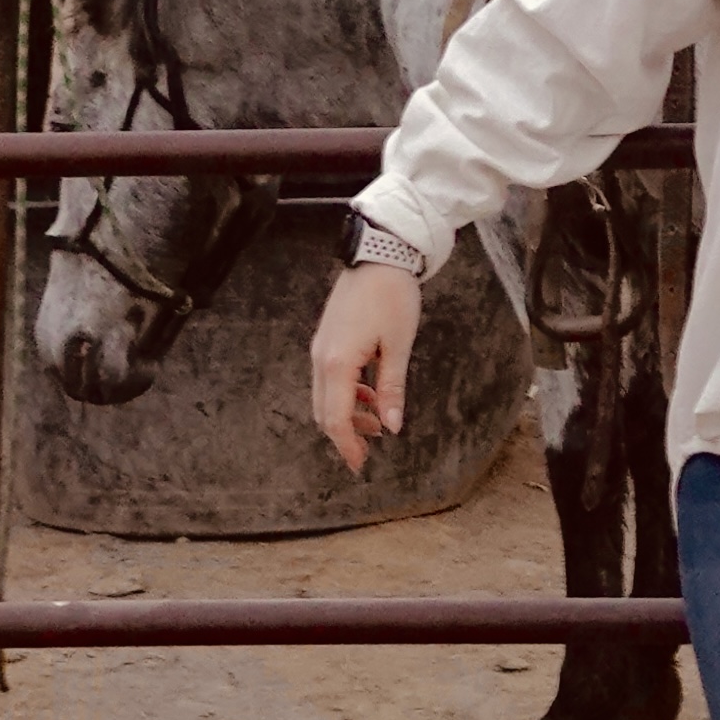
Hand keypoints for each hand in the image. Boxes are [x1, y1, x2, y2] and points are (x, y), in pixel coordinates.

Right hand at [311, 258, 423, 470]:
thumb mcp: (399, 346)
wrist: (378, 254)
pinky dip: (345, 394)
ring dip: (348, 414)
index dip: (347, 445)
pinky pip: (328, 378)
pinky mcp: (326, 339)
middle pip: (324, 412)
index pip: (336, 418)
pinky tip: (371, 392)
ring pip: (324, 396)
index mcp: (338, 363)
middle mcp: (321, 359)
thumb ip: (392, 389)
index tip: (360, 465)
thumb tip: (392, 426)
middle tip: (371, 450)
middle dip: (346, 434)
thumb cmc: (392, 297)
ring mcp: (320, 348)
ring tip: (379, 421)